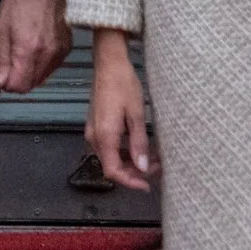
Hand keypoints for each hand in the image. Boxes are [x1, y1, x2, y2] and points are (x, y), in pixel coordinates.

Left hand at [0, 0, 72, 93]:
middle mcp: (47, 54)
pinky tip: (35, 48)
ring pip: (42, 78)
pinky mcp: (66, 48)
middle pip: (31, 85)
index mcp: (28, 50)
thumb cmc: (21, 1)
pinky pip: (52, 67)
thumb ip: (1, 60)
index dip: (7, 84)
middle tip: (9, 62)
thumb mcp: (2, 29)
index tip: (1, 76)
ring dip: (30, 72)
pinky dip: (42, 63)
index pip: (19, 86)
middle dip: (18, 78)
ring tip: (22, 51)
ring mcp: (59, 52)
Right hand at [84, 32, 157, 191]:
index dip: (130, 182)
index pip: (113, 171)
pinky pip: (109, 146)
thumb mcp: (136, 115)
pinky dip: (124, 151)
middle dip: (134, 171)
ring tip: (153, 157)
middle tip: (157, 167)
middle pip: (111, 166)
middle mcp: (94, 137)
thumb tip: (143, 168)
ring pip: (111, 157)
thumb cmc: (124, 86)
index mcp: (104, 136)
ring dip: (130, 161)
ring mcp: (93, 131)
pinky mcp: (96, 125)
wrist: (109, 64)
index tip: (147, 185)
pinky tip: (140, 146)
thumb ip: (138, 143)